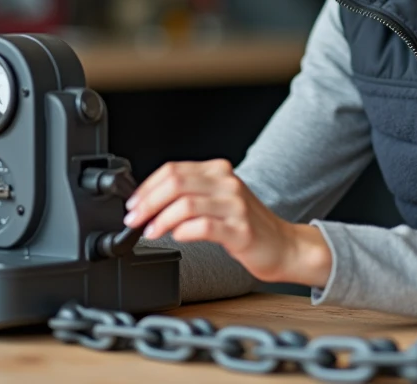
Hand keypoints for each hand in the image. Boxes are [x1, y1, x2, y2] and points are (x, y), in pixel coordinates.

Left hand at [124, 159, 331, 287]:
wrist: (283, 246)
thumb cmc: (246, 225)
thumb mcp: (218, 200)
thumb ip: (190, 194)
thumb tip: (149, 202)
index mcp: (218, 171)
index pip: (173, 170)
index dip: (147, 187)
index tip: (133, 204)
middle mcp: (227, 183)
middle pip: (176, 183)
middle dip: (148, 202)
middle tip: (134, 218)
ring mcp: (235, 206)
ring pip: (186, 204)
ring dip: (161, 219)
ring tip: (150, 231)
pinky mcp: (240, 230)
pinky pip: (204, 226)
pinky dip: (183, 231)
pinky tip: (176, 237)